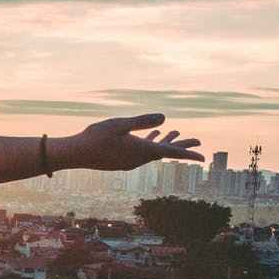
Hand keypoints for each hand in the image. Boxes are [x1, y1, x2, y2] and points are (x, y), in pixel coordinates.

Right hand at [60, 114, 202, 171]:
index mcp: (142, 150)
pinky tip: (147, 137)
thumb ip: (142, 121)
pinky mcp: (121, 160)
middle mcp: (139, 158)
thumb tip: (165, 118)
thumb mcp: (120, 124)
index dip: (188, 152)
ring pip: (153, 150)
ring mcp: (130, 161)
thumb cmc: (95, 137)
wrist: (75, 154)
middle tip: (197, 141)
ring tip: (175, 132)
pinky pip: (141, 151)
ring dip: (164, 141)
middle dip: (181, 145)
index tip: (204, 157)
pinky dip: (150, 143)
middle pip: (165, 151)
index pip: (171, 152)